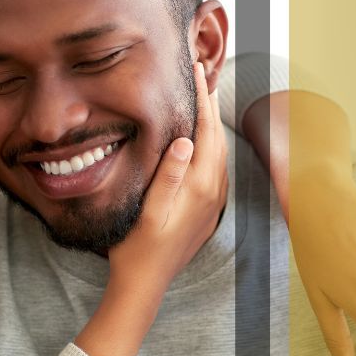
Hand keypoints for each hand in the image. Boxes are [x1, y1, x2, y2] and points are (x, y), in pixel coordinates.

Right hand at [108, 62, 227, 291]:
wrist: (145, 284)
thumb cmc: (138, 249)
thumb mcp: (148, 212)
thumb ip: (169, 177)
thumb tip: (186, 140)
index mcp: (200, 188)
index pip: (206, 131)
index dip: (202, 99)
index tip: (196, 70)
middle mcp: (213, 192)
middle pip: (216, 137)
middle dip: (210, 105)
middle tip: (200, 74)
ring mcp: (212, 203)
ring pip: (218, 152)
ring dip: (211, 124)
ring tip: (201, 100)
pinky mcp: (207, 211)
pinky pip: (215, 168)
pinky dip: (210, 146)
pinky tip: (199, 142)